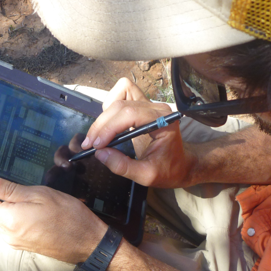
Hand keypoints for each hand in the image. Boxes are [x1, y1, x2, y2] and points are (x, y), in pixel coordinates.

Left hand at [0, 175, 107, 263]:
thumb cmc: (68, 217)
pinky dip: (13, 216)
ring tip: (22, 195)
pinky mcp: (23, 245)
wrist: (87, 243)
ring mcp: (15, 242)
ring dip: (4, 207)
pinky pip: (9, 228)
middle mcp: (7, 235)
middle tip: (5, 181)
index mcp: (8, 220)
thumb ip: (10, 190)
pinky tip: (28, 208)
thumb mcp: (39, 195)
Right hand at [83, 78, 197, 187]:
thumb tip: (100, 154)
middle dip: (101, 125)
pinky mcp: (142, 106)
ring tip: (97, 137)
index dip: (109, 128)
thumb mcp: (146, 176)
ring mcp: (149, 105)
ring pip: (119, 98)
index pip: (130, 115)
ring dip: (104, 117)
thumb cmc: (168, 170)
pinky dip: (110, 108)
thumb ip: (123, 166)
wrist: (181, 165)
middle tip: (90, 145)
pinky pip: (122, 94)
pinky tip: (107, 125)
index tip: (96, 145)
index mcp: (163, 121)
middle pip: (121, 106)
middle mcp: (156, 108)